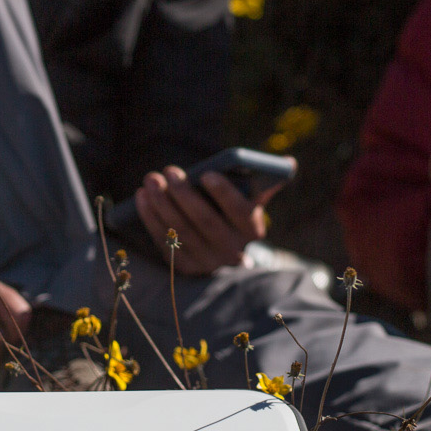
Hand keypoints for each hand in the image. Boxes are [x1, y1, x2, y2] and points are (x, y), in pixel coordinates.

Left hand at [134, 160, 291, 276]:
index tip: (206, 174)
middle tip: (168, 171)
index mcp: (253, 229)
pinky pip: (164, 242)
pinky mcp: (186, 267)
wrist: (223, 246)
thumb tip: (289, 163)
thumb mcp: (251, 197)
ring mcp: (208, 262)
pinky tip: (141, 198)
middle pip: (205, 222)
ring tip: (150, 180)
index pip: (240, 212)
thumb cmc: (233, 209)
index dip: (224, 193)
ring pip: (181, 232)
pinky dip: (150, 219)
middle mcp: (233, 251)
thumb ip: (265, 180)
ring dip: (162, 204)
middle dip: (184, 195)